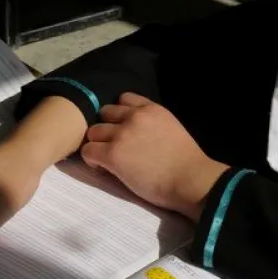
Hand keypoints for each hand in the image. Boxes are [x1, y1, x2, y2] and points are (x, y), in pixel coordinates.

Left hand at [81, 93, 227, 217]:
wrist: (189, 179)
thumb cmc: (186, 161)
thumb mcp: (171, 128)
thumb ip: (152, 124)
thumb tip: (135, 132)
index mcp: (152, 109)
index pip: (124, 99)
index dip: (120, 114)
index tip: (124, 128)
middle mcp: (134, 116)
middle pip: (104, 113)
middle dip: (107, 127)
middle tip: (114, 144)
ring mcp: (122, 135)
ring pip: (93, 132)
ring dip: (97, 144)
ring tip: (107, 158)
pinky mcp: (112, 154)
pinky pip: (88, 151)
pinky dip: (92, 160)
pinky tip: (104, 168)